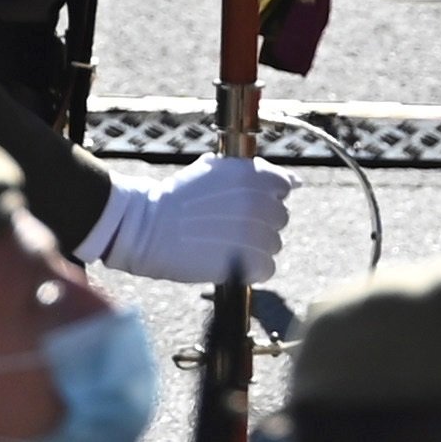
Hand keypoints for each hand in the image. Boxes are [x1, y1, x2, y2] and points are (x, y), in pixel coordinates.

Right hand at [96, 155, 292, 285]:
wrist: (145, 227)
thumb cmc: (175, 199)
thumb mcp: (213, 171)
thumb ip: (252, 173)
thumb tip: (294, 181)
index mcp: (252, 174)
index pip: (283, 186)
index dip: (265, 198)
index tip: (246, 207)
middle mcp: (259, 200)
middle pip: (280, 218)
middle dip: (259, 225)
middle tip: (228, 229)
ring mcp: (255, 231)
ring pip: (274, 245)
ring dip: (254, 248)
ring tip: (223, 246)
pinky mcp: (248, 260)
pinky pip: (267, 268)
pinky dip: (251, 270)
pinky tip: (228, 263)